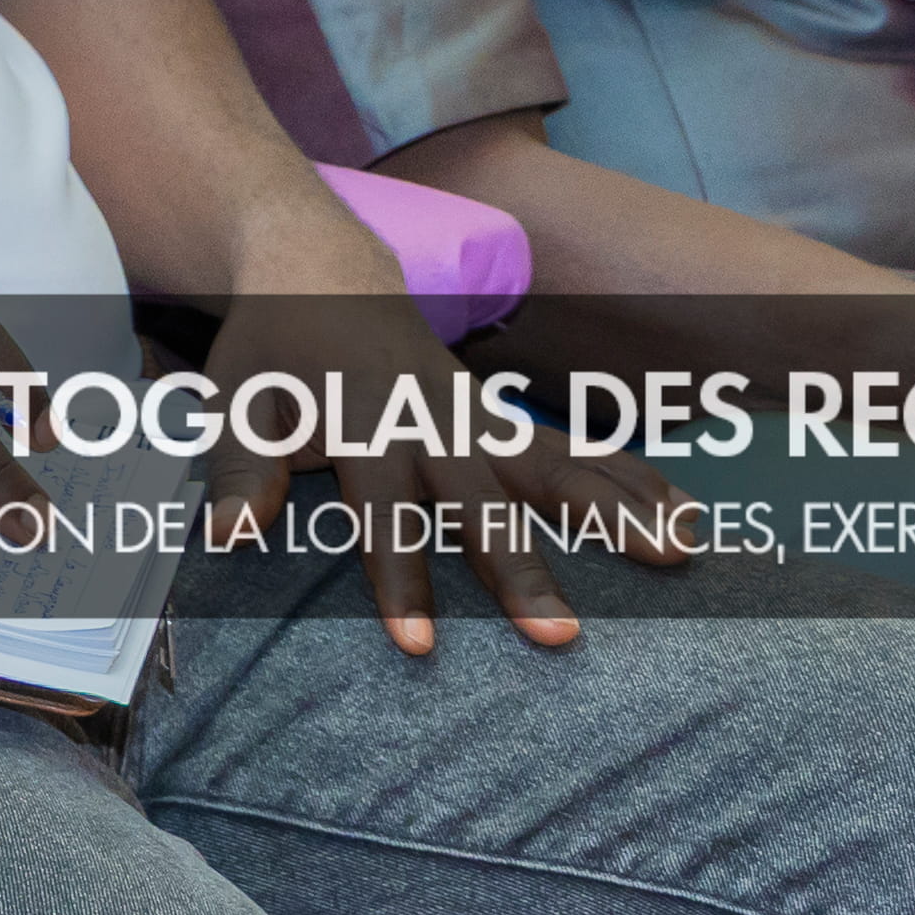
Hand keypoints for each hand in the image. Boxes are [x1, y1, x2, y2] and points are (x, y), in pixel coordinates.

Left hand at [199, 281, 686, 655]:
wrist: (318, 267)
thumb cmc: (271, 350)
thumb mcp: (235, 401)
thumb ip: (237, 468)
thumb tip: (227, 535)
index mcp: (363, 423)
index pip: (382, 511)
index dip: (399, 577)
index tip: (420, 647)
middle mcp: (432, 420)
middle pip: (484, 499)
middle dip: (523, 566)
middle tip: (563, 635)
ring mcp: (477, 414)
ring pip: (553, 464)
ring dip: (615, 509)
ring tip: (678, 557)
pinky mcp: (503, 416)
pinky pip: (577, 449)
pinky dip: (632, 478)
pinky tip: (687, 517)